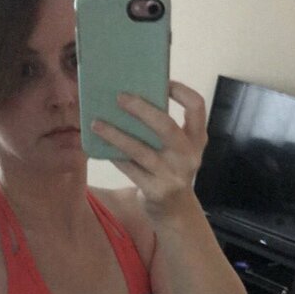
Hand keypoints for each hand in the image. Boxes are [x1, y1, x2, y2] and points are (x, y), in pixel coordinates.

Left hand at [91, 80, 207, 216]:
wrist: (175, 211)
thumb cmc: (171, 169)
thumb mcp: (178, 149)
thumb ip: (165, 128)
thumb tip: (132, 97)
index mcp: (197, 139)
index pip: (197, 106)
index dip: (180, 91)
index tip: (162, 82)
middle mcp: (188, 156)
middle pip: (166, 126)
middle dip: (141, 109)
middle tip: (120, 97)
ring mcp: (173, 176)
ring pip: (141, 150)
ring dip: (116, 135)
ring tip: (96, 123)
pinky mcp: (156, 191)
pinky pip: (130, 169)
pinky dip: (114, 156)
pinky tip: (100, 146)